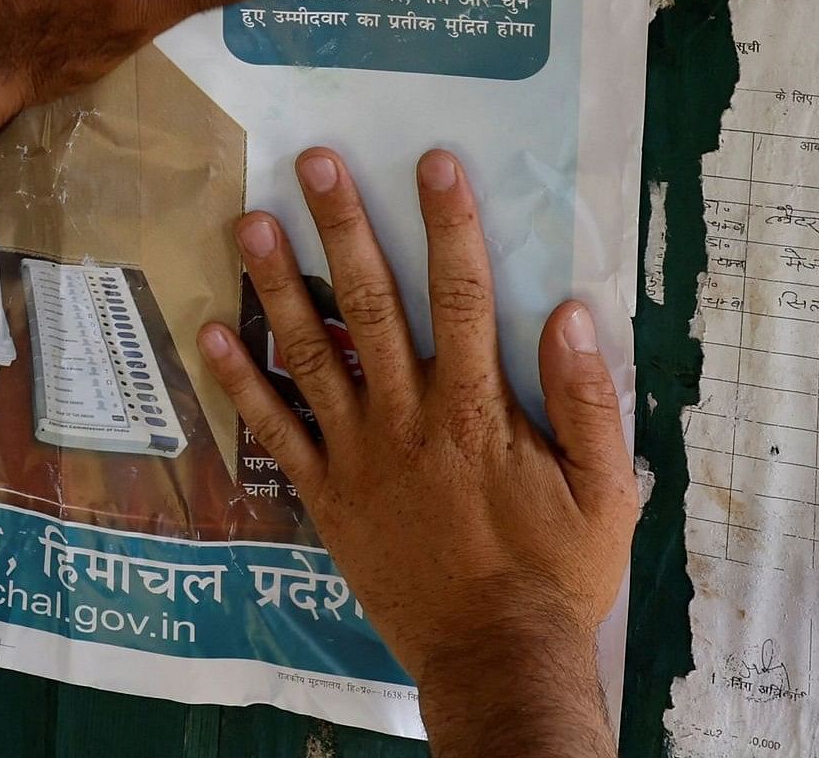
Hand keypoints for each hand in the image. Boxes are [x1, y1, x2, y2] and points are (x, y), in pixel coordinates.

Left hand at [198, 148, 635, 757]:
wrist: (497, 656)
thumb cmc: (557, 573)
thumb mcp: (606, 490)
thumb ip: (587, 400)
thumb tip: (570, 314)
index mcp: (477, 409)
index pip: (464, 297)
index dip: (450, 225)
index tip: (433, 163)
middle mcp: (409, 418)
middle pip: (373, 303)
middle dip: (345, 226)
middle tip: (314, 161)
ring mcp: (359, 454)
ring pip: (311, 352)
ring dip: (279, 284)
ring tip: (248, 221)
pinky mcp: (327, 494)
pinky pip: (277, 430)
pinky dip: (241, 382)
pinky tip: (211, 333)